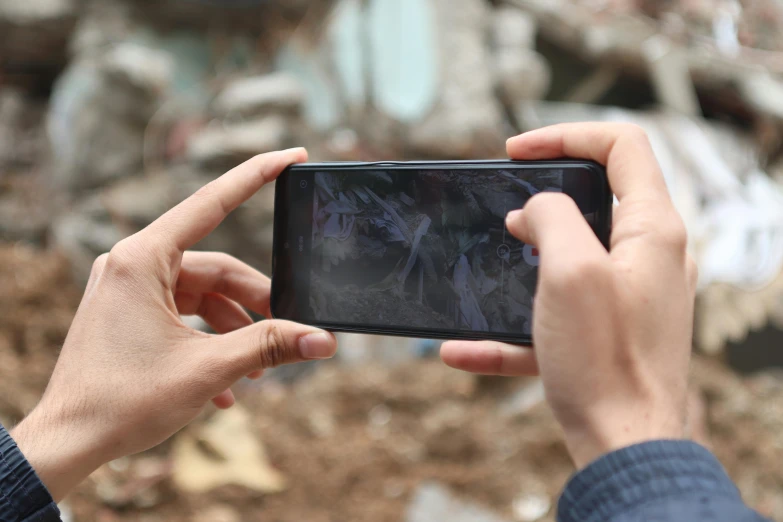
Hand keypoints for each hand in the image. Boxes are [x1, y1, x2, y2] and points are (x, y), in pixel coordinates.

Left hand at [11, 148, 336, 500]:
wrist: (66, 444)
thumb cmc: (122, 402)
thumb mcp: (208, 369)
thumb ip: (269, 346)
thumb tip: (322, 340)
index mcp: (143, 260)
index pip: (212, 203)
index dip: (257, 175)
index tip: (293, 155)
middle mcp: (133, 266)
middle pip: (217, 269)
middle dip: (256, 303)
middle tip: (291, 331)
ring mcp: (129, 290)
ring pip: (202, 295)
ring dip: (234, 330)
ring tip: (258, 370)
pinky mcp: (129, 314)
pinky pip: (182, 316)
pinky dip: (209, 342)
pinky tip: (228, 386)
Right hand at [440, 123, 696, 468]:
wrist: (625, 447)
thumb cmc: (605, 361)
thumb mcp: (570, 270)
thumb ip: (551, 218)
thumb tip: (535, 209)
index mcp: (651, 230)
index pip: (622, 145)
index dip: (566, 134)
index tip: (515, 151)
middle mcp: (648, 258)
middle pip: (596, 198)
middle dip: (540, 199)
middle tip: (503, 209)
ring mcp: (628, 297)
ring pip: (571, 257)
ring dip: (524, 259)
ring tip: (489, 264)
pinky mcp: (606, 334)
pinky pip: (554, 317)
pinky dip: (512, 328)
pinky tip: (462, 350)